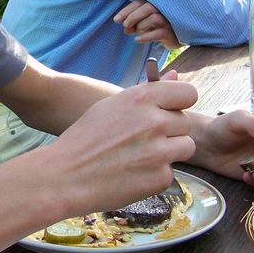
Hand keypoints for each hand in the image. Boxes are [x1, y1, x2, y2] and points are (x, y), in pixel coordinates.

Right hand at [44, 80, 197, 214]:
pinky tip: (132, 174)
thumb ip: (148, 93)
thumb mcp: (112, 106)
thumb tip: (176, 75)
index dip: (179, 103)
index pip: (187, 93)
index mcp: (141, 98)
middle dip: (169, 131)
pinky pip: (170, 172)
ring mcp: (159, 151)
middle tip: (141, 140)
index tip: (168, 112)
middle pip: (185, 123)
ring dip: (168, 152)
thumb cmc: (85, 138)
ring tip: (139, 157)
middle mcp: (154, 121)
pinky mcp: (160, 178)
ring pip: (185, 147)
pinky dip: (155, 175)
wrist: (66, 176)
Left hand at [113, 0, 181, 49]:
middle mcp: (164, 10)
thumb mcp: (146, 24)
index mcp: (156, 4)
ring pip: (154, 18)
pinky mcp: (172, 33)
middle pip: (148, 7)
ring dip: (141, 26)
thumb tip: (125, 29)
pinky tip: (138, 39)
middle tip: (126, 26)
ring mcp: (170, 21)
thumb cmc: (160, 27)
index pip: (139, 3)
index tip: (116, 20)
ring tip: (137, 32)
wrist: (179, 37)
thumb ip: (135, 24)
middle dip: (133, 17)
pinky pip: (158, 33)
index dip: (126, 11)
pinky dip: (145, 36)